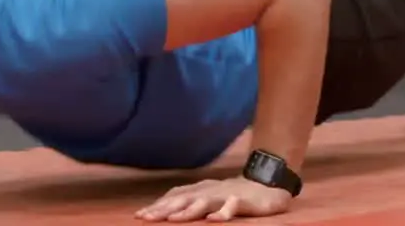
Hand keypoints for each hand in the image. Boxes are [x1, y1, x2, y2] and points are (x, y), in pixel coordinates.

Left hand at [135, 177, 292, 221]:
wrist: (265, 183)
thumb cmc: (231, 193)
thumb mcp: (206, 195)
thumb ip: (188, 200)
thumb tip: (164, 208)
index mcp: (198, 191)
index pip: (173, 198)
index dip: (156, 206)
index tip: (139, 216)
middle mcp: (207, 191)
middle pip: (182, 200)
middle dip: (163, 209)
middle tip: (146, 218)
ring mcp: (224, 195)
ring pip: (203, 203)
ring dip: (187, 211)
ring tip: (173, 220)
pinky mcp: (241, 201)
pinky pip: (231, 207)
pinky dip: (223, 213)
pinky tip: (214, 220)